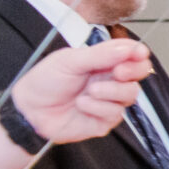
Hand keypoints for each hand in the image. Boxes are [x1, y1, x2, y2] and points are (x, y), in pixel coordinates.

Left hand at [11, 38, 152, 142]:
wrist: (28, 110)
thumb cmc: (45, 81)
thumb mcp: (70, 60)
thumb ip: (102, 54)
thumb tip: (130, 48)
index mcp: (103, 61)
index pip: (132, 54)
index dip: (138, 53)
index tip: (138, 53)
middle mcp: (110, 80)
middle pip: (139, 74)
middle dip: (132, 71)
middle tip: (118, 72)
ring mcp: (109, 101)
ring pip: (131, 94)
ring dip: (111, 91)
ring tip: (90, 91)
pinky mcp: (104, 121)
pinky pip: (115, 113)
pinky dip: (99, 107)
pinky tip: (82, 104)